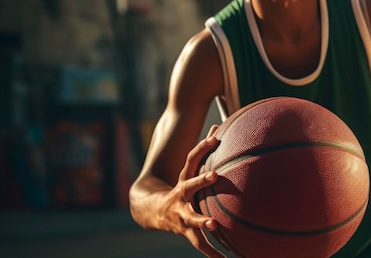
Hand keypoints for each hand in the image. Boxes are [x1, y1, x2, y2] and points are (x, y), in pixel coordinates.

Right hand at [156, 129, 224, 257]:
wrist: (150, 211)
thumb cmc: (179, 186)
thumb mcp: (189, 169)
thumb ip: (205, 149)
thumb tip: (220, 125)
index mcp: (184, 179)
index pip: (191, 158)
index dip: (202, 146)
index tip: (215, 137)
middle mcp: (181, 195)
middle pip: (190, 185)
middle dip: (201, 180)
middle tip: (214, 175)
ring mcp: (182, 214)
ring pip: (191, 218)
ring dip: (202, 221)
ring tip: (214, 224)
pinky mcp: (185, 231)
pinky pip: (199, 243)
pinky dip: (212, 253)